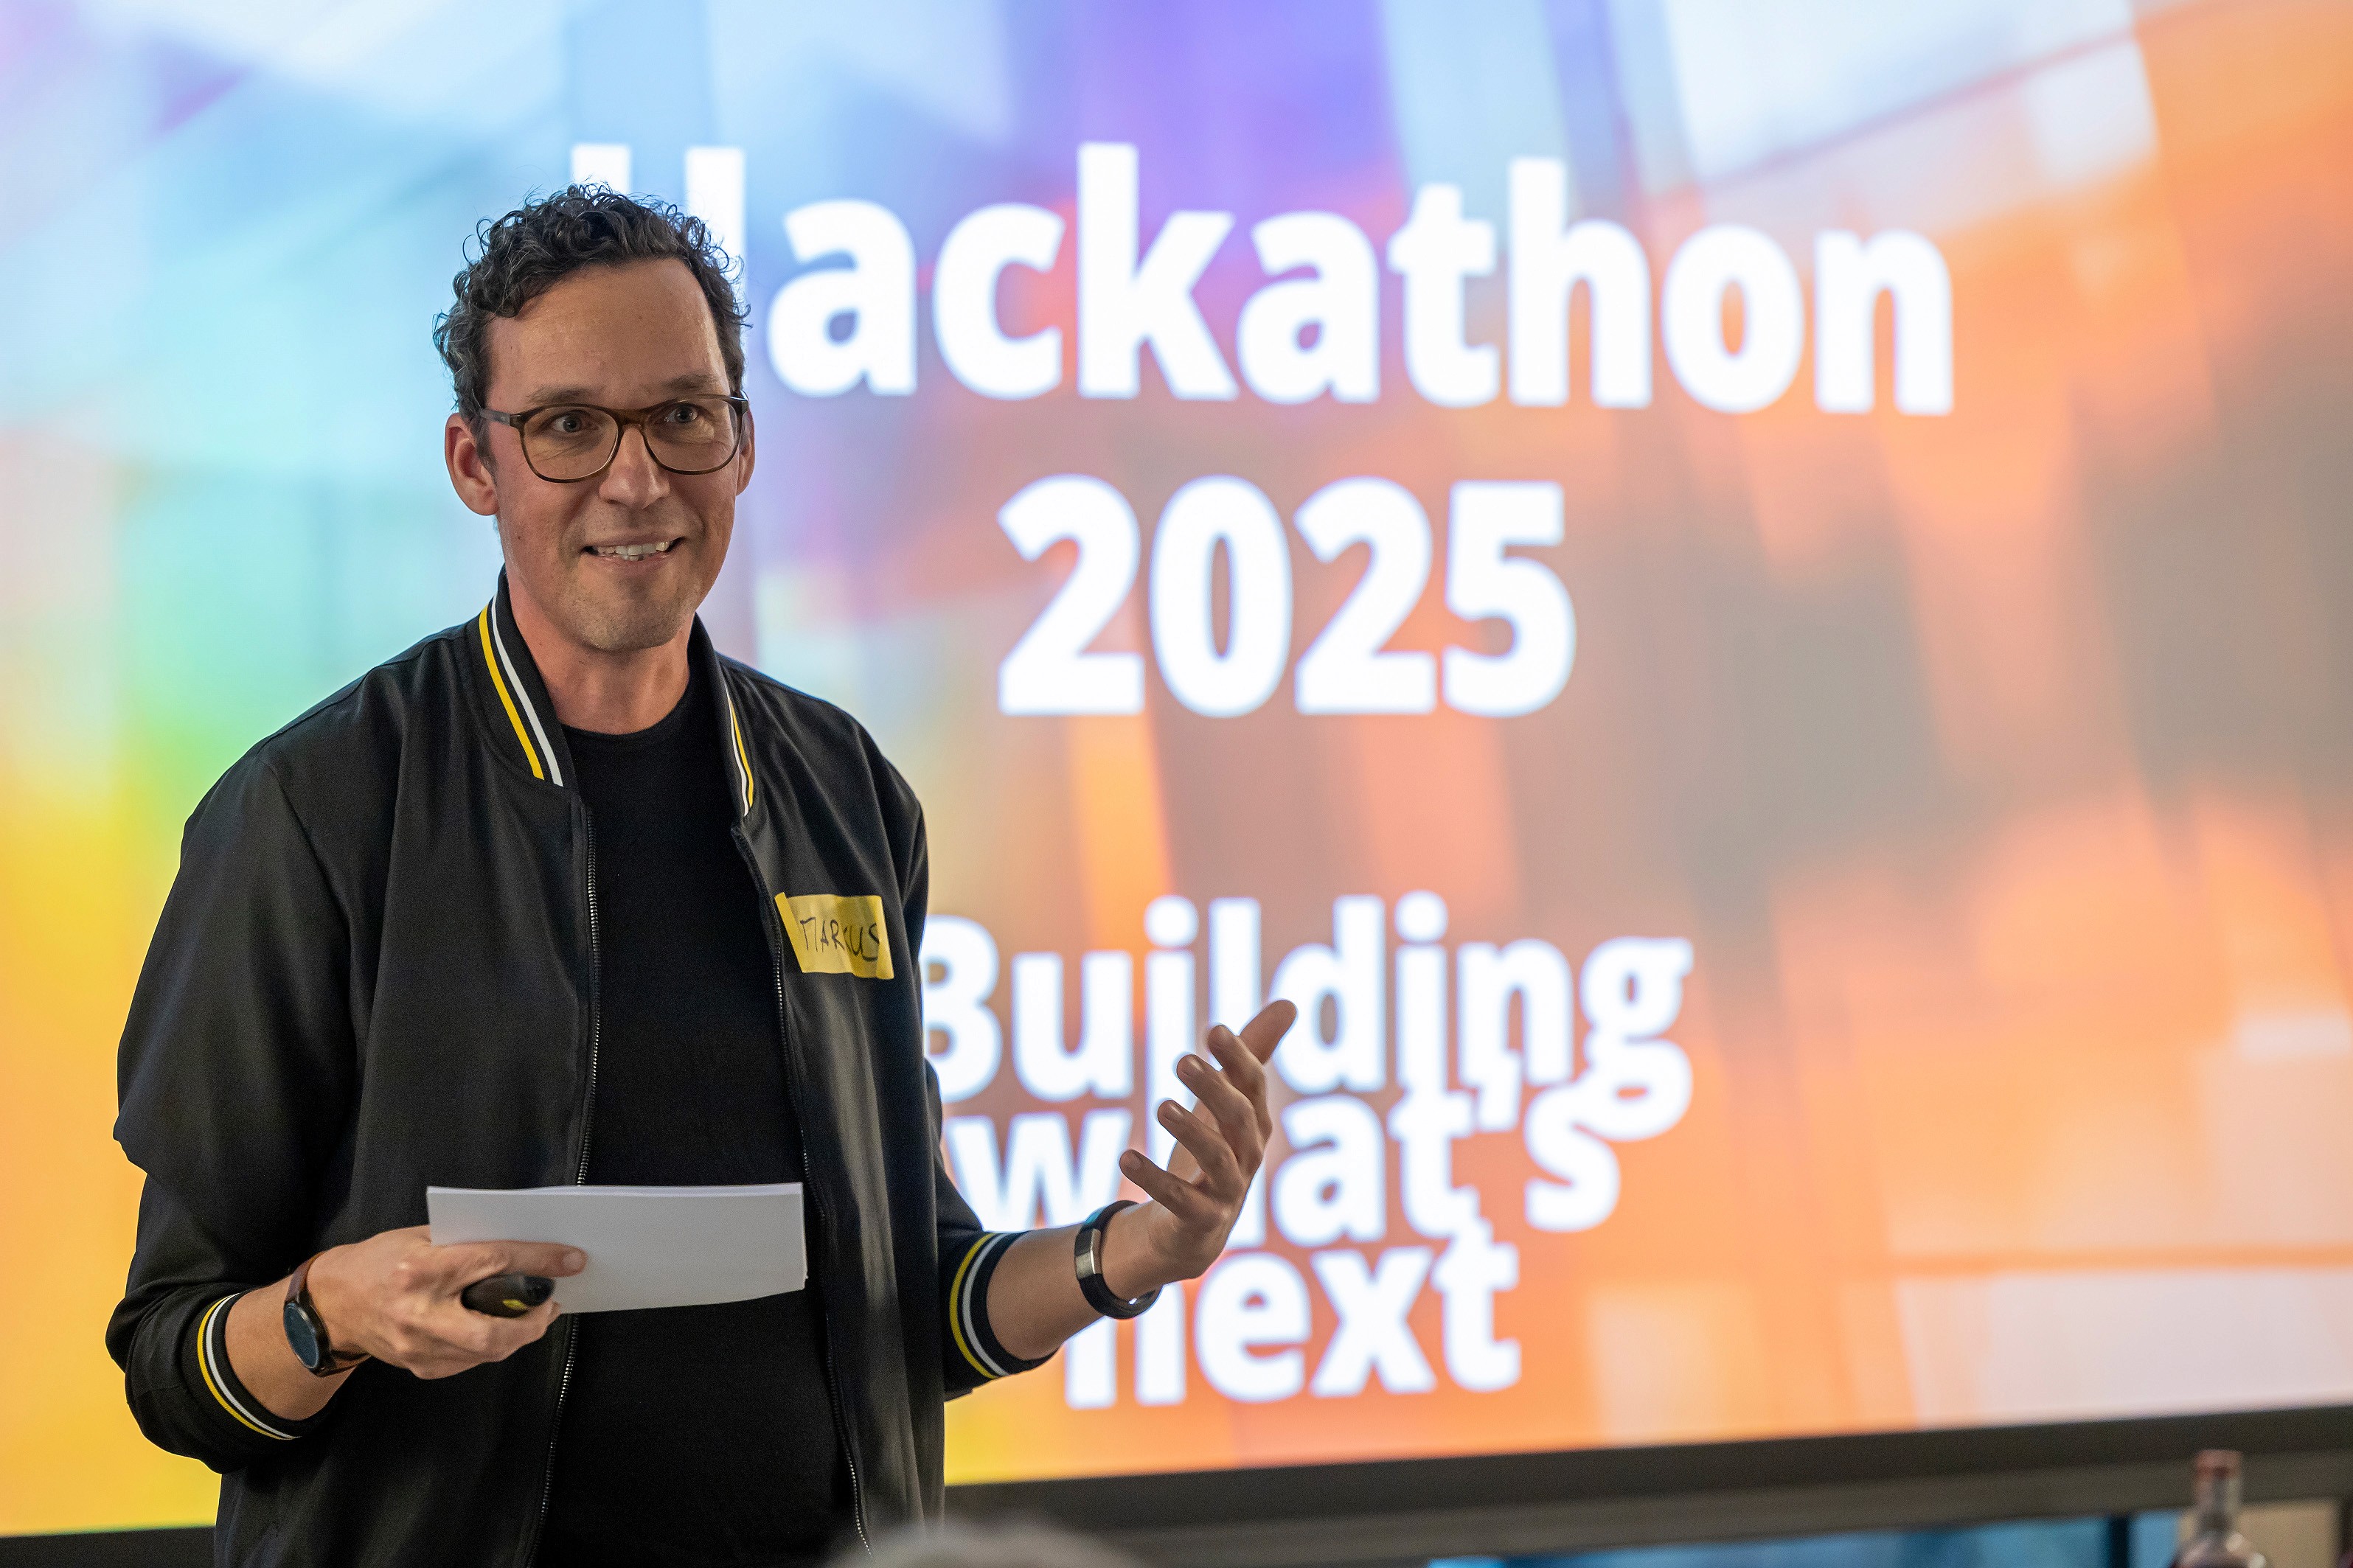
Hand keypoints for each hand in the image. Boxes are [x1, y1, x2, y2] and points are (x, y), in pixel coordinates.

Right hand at [307, 1226, 583, 1379]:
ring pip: (486, 1352)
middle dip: (532, 1321)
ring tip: (532, 1315)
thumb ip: (468, 1243)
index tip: (571, 1260)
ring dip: (517, 1334)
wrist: (330, 1305)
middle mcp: (418, 1314)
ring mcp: (416, 1347)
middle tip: (550, 1304)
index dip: (538, 1261)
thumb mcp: (422, 1236)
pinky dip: (491, 1345)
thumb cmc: (381, 1260)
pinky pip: (470, 1361)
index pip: (492, 1263)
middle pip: (492, 1331)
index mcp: (421, 1270)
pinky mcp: (418, 1367)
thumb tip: (522, 1250)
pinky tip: (499, 1329)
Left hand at [1106, 1000, 1296, 1296]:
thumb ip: (1252, 1055)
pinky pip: (1180, 1200)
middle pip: (1238, 1118)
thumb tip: (1289, 1003)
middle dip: (1214, 1088)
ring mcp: (1228, 1191)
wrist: (1195, 1229)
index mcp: (1254, 1122)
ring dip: (1191, 1131)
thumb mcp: (1228, 1101)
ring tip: (1161, 1106)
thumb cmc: (1214, 1151)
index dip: (1239, 1057)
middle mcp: (1248, 1155)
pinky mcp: (1200, 1220)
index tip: (1214, 1029)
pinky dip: (1153, 1179)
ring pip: (1216, 1159)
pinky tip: (1125, 1157)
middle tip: (1182, 1060)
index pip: (1254, 1085)